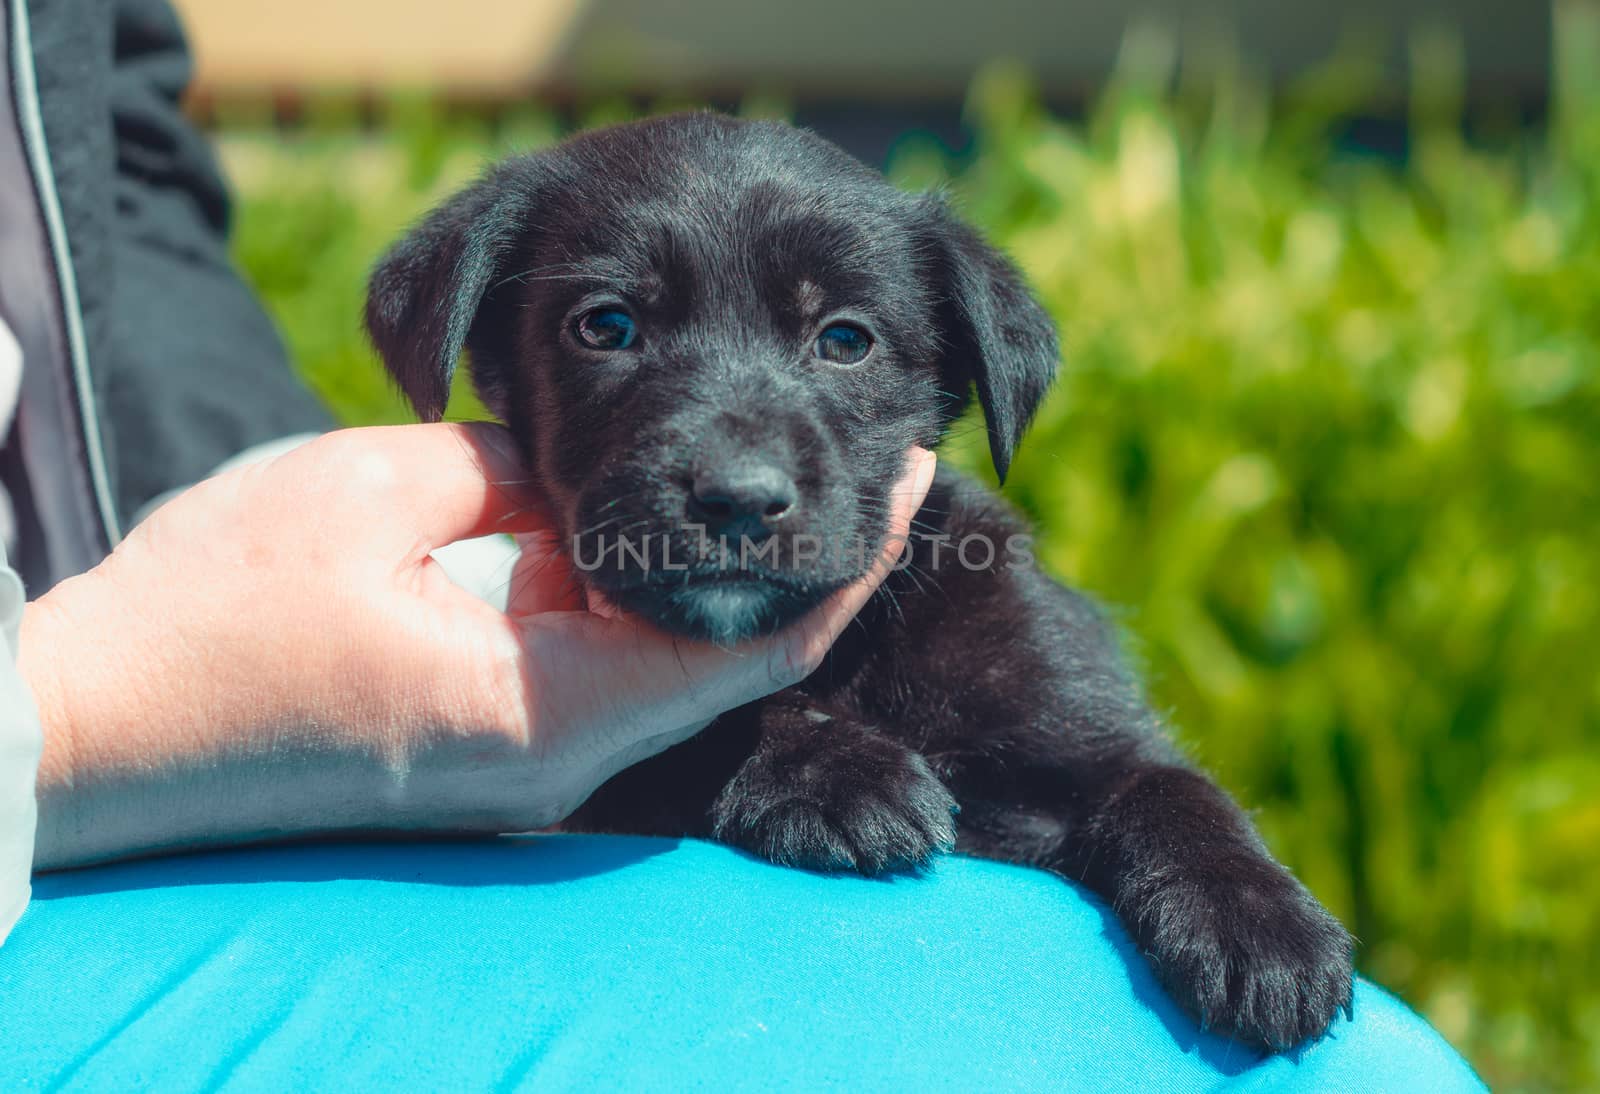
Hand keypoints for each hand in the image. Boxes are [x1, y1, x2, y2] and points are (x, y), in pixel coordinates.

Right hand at [21, 424, 935, 868]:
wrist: (105, 733)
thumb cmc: (213, 618)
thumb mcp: (368, 496)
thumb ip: (503, 470)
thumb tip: (571, 465)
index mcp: (551, 712)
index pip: (756, 651)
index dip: (848, 563)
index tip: (906, 475)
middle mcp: (560, 759)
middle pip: (731, 664)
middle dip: (801, 562)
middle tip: (860, 453)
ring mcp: (525, 762)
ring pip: (665, 664)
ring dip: (716, 576)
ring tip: (766, 471)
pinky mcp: (488, 745)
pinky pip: (598, 668)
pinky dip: (636, 596)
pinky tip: (641, 520)